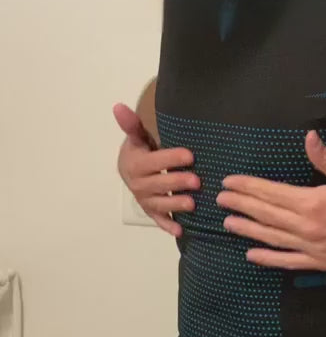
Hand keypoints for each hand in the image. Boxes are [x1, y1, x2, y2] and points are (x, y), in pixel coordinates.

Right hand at [114, 103, 199, 236]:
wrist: (132, 169)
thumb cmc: (141, 150)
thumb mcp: (137, 136)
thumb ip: (131, 125)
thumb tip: (118, 106)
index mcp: (134, 164)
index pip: (152, 161)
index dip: (170, 159)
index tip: (190, 155)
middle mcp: (137, 184)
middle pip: (156, 185)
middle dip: (176, 183)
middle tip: (197, 181)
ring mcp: (144, 200)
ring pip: (158, 204)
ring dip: (174, 205)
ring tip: (193, 204)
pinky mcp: (151, 212)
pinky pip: (158, 220)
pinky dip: (168, 225)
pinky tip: (181, 230)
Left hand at [217, 131, 325, 269]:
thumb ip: (324, 158)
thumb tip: (308, 137)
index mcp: (313, 202)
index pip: (271, 193)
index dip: (248, 188)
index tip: (230, 183)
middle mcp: (308, 227)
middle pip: (266, 215)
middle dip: (242, 205)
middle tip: (221, 200)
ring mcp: (313, 247)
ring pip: (272, 238)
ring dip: (248, 230)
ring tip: (228, 223)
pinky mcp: (321, 262)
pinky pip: (288, 262)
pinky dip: (268, 258)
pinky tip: (252, 254)